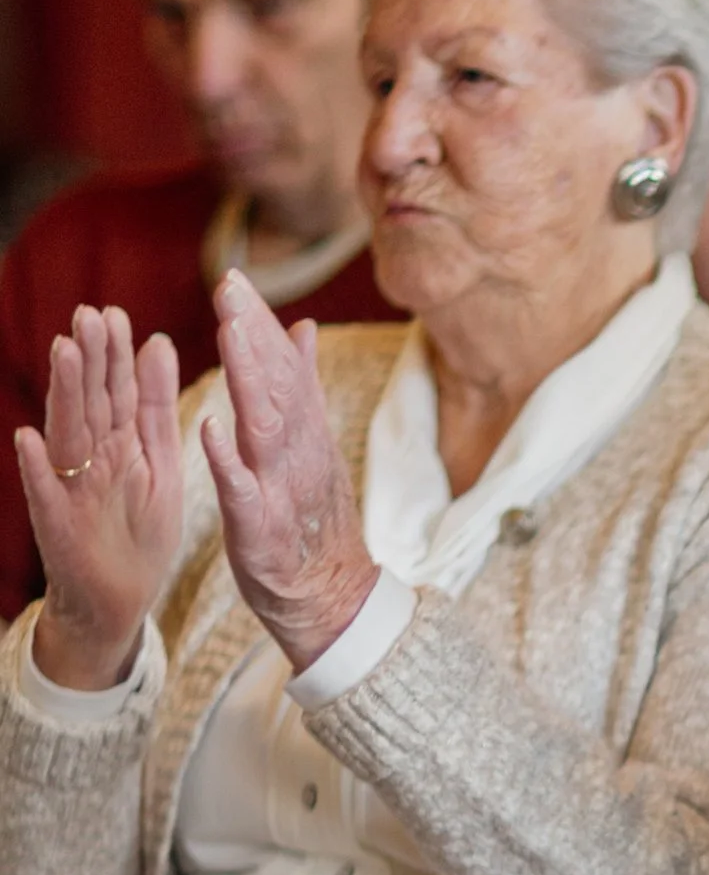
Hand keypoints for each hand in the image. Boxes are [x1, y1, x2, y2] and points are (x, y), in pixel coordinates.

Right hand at [15, 305, 185, 689]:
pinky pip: (44, 495)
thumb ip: (157, 407)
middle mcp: (89, 458)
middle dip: (90, 360)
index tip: (115, 313)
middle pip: (90, 402)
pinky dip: (36, 470)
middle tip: (89, 315)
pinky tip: (28, 440)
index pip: (117, 390)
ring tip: (64, 353)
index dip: (116, 354)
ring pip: (68, 435)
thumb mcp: (158, 462)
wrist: (121, 602)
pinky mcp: (57, 525)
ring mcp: (70, 489)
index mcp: (118, 442)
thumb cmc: (139, 531)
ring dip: (65, 394)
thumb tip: (157, 342)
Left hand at [198, 270, 378, 671]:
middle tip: (228, 287)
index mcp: (304, 433)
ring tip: (230, 335)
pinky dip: (230, 459)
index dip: (259, 323)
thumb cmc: (311, 520)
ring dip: (249, 379)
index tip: (234, 279)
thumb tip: (302, 327)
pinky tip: (213, 428)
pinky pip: (244, 490)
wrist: (329, 596)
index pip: (284, 367)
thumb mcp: (312, 445)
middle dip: (253, 335)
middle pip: (277, 384)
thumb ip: (304, 386)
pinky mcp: (261, 528)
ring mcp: (281, 488)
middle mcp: (297, 453)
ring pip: (266, 425)